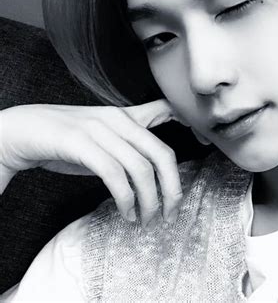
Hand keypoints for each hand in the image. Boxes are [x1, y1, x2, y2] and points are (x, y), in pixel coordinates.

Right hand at [0, 100, 185, 229]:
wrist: (23, 131)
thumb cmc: (67, 139)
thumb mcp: (104, 136)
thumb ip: (129, 145)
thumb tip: (152, 172)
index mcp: (125, 115)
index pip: (166, 109)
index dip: (190, 122)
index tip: (203, 143)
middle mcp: (117, 119)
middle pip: (161, 154)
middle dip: (173, 188)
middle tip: (172, 212)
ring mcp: (99, 130)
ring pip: (140, 169)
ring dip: (148, 201)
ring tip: (145, 220)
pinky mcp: (80, 144)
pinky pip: (114, 175)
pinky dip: (126, 199)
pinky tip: (126, 213)